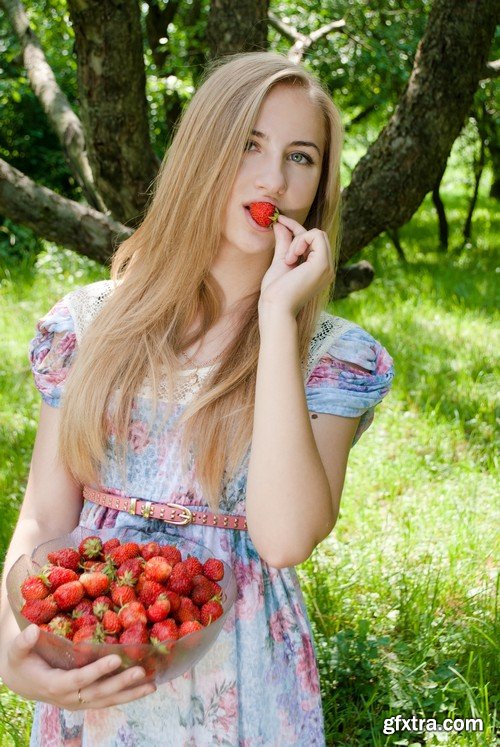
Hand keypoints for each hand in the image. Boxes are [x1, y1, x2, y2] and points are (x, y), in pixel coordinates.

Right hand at [1, 624, 155, 709]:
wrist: (22, 680)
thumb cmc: (21, 660)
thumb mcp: (17, 651)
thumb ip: (23, 642)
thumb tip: (31, 630)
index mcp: (54, 684)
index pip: (79, 680)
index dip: (97, 671)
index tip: (115, 659)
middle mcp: (69, 697)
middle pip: (98, 693)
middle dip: (121, 683)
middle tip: (142, 671)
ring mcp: (79, 701)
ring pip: (107, 700)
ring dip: (130, 693)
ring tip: (152, 685)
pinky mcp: (85, 700)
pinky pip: (107, 700)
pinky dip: (126, 695)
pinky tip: (144, 688)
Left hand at [259, 214, 333, 317]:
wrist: (276, 308)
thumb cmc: (275, 292)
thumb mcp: (280, 262)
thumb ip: (283, 243)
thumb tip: (279, 224)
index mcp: (318, 269)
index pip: (312, 241)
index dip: (295, 228)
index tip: (278, 220)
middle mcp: (326, 268)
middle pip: (317, 235)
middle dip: (297, 235)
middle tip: (285, 254)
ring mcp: (327, 267)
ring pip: (318, 233)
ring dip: (298, 241)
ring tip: (288, 260)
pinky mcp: (323, 264)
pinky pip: (316, 236)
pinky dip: (301, 241)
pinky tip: (292, 258)